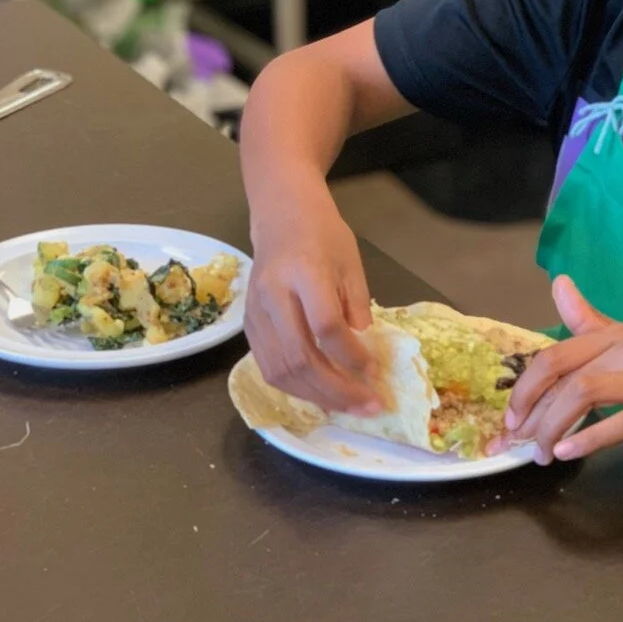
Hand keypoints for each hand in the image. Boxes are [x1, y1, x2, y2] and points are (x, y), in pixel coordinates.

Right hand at [243, 187, 381, 415]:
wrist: (281, 214)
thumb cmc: (322, 234)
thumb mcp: (351, 262)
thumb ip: (357, 306)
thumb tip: (363, 353)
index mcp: (304, 272)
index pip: (326, 326)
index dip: (352, 356)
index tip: (375, 371)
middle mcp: (274, 295)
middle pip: (300, 356)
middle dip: (336, 389)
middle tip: (367, 405)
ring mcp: (256, 312)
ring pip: (280, 370)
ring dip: (316, 396)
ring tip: (347, 407)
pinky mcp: (248, 325)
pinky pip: (268, 367)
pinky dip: (295, 387)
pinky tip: (320, 394)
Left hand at [505, 276, 622, 463]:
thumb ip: (593, 322)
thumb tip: (559, 284)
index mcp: (619, 333)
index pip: (557, 352)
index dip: (526, 385)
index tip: (511, 416)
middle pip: (563, 372)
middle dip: (531, 409)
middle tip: (516, 441)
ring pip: (585, 394)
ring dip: (553, 427)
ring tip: (542, 454)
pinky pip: (622, 422)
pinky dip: (589, 438)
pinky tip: (569, 453)